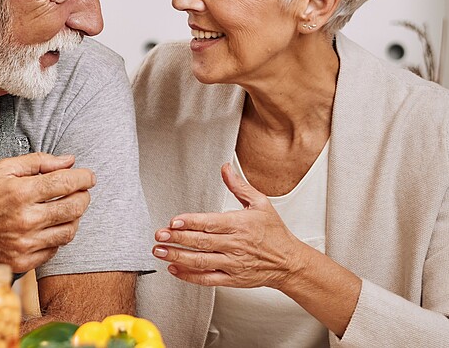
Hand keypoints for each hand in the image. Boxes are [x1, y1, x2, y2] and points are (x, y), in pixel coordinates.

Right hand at [0, 152, 94, 272]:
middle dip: (84, 197)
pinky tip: (48, 227)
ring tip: (66, 209)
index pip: (66, 183)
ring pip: (69, 231)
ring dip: (74, 218)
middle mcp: (25, 220)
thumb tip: (69, 161)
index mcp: (19, 192)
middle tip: (81, 191)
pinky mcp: (23, 262)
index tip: (89, 176)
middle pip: (74, 208)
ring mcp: (25, 244)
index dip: (84, 178)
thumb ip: (36, 162)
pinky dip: (57, 237)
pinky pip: (54, 250)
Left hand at [151, 163, 314, 289]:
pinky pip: (207, 279)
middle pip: (201, 242)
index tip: (173, 222)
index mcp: (240, 225)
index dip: (190, 223)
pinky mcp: (232, 279)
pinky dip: (189, 275)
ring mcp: (233, 264)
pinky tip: (174, 268)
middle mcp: (235, 245)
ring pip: (201, 261)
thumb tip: (226, 168)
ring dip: (178, 256)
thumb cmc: (275, 233)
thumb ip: (239, 186)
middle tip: (159, 236)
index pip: (211, 223)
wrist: (289, 263)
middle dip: (177, 239)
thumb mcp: (261, 204)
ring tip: (160, 251)